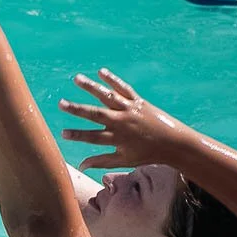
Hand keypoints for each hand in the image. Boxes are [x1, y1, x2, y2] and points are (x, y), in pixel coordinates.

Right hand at [57, 69, 194, 169]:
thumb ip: (101, 161)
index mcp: (118, 138)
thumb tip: (81, 165)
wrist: (174, 143)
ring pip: (107, 96)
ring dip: (91, 87)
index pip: (92, 137)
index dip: (76, 135)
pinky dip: (112, 79)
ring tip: (76, 78)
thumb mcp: (124, 161)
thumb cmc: (148, 154)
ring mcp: (130, 110)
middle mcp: (122, 122)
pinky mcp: (138, 101)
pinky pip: (124, 88)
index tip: (61, 133)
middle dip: (77, 109)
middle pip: (95, 114)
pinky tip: (101, 71)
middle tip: (61, 103)